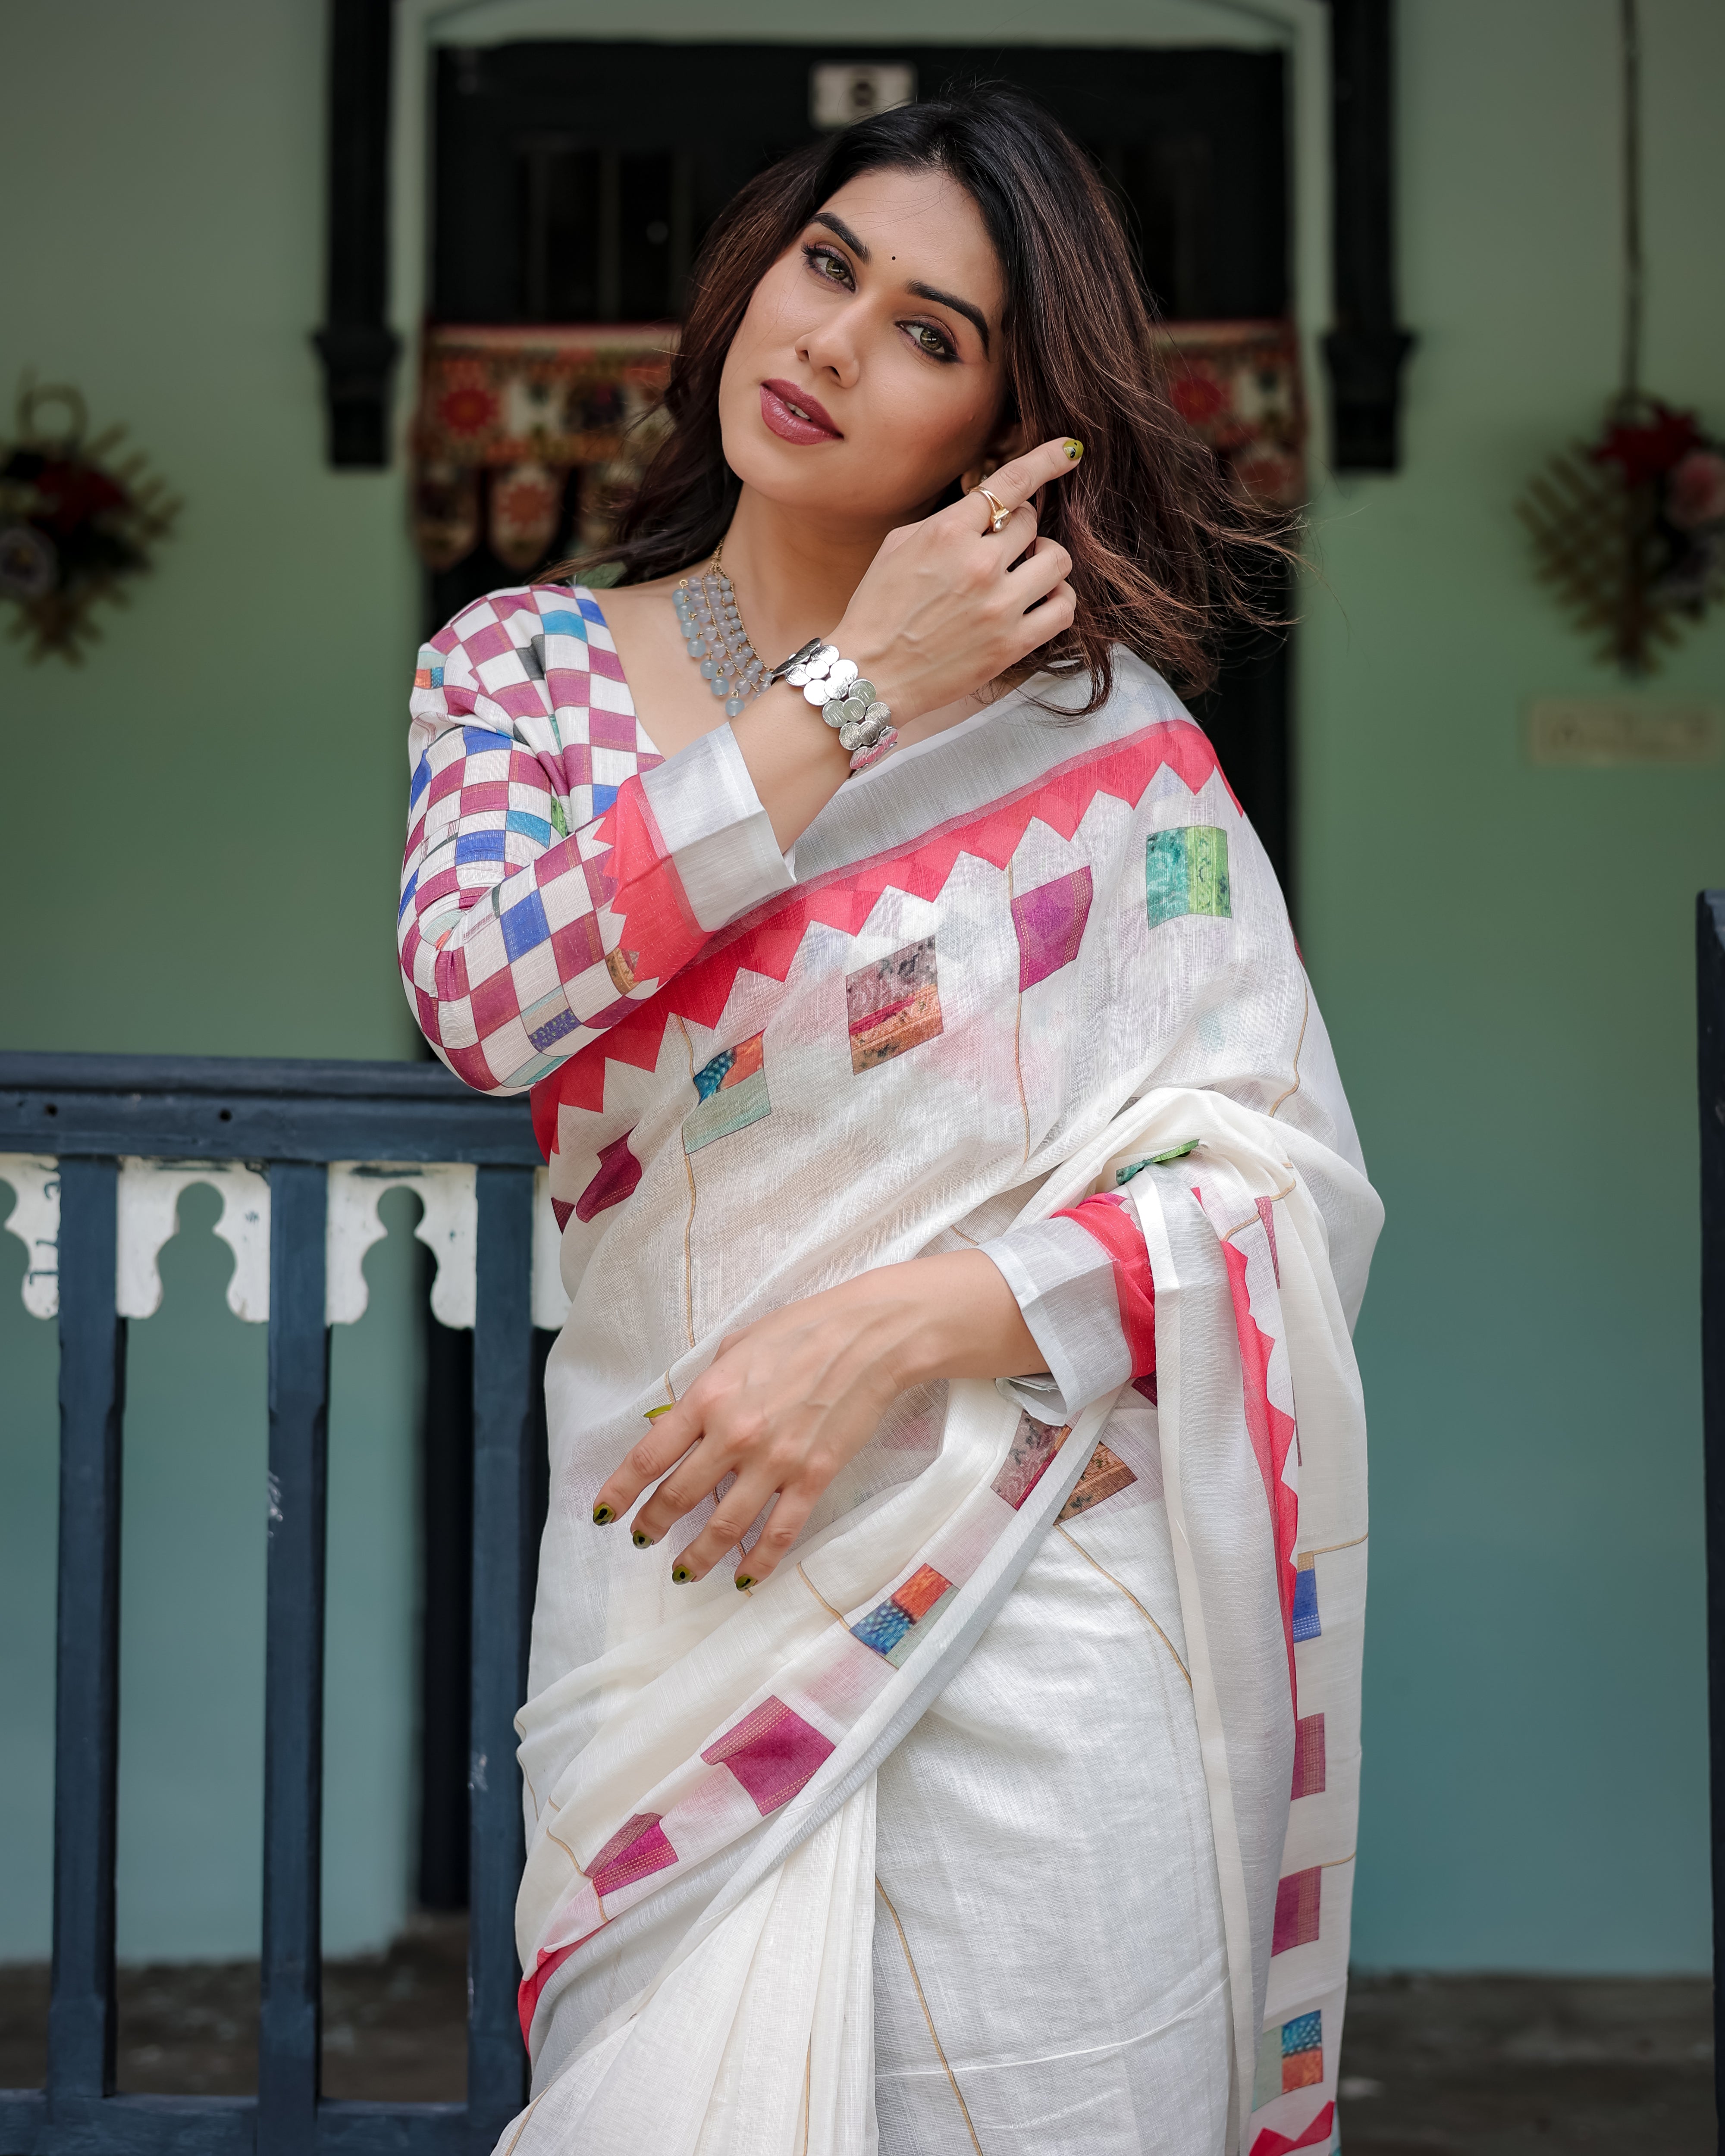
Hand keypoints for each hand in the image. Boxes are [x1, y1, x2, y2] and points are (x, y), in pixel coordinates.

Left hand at [590, 1251, 1043, 1588]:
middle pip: (678, 1497)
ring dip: (697, 1555)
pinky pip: (780, 1532)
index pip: (648, 1456)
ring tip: (683, 1571)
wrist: (870, 1336)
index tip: (606, 1514)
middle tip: (642, 1541)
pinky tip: (744, 1577)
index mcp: (708, 1396)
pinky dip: (759, 1561)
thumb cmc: (802, 1331)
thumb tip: (683, 1417)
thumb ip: (708, 1385)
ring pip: (723, 1526)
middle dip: (652, 1526)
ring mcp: (774, 1461)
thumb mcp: (738, 1345)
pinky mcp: (812, 1477)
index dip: (621, 1492)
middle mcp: (734, 1434)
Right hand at [831, 436, 1081, 724]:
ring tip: (1024, 572)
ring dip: (1044, 560)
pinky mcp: (1012, 644)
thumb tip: (984, 508)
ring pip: (1057, 560)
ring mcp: (1000, 606)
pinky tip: (1040, 599)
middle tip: (1001, 546)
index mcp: (948, 532)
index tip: (1069, 450)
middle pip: (1030, 522)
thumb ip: (945, 521)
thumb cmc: (877, 610)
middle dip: (1018, 529)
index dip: (1046, 460)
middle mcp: (979, 564)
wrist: (870, 674)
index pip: (1010, 482)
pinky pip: (1063, 608)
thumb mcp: (898, 546)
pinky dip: (1058, 598)